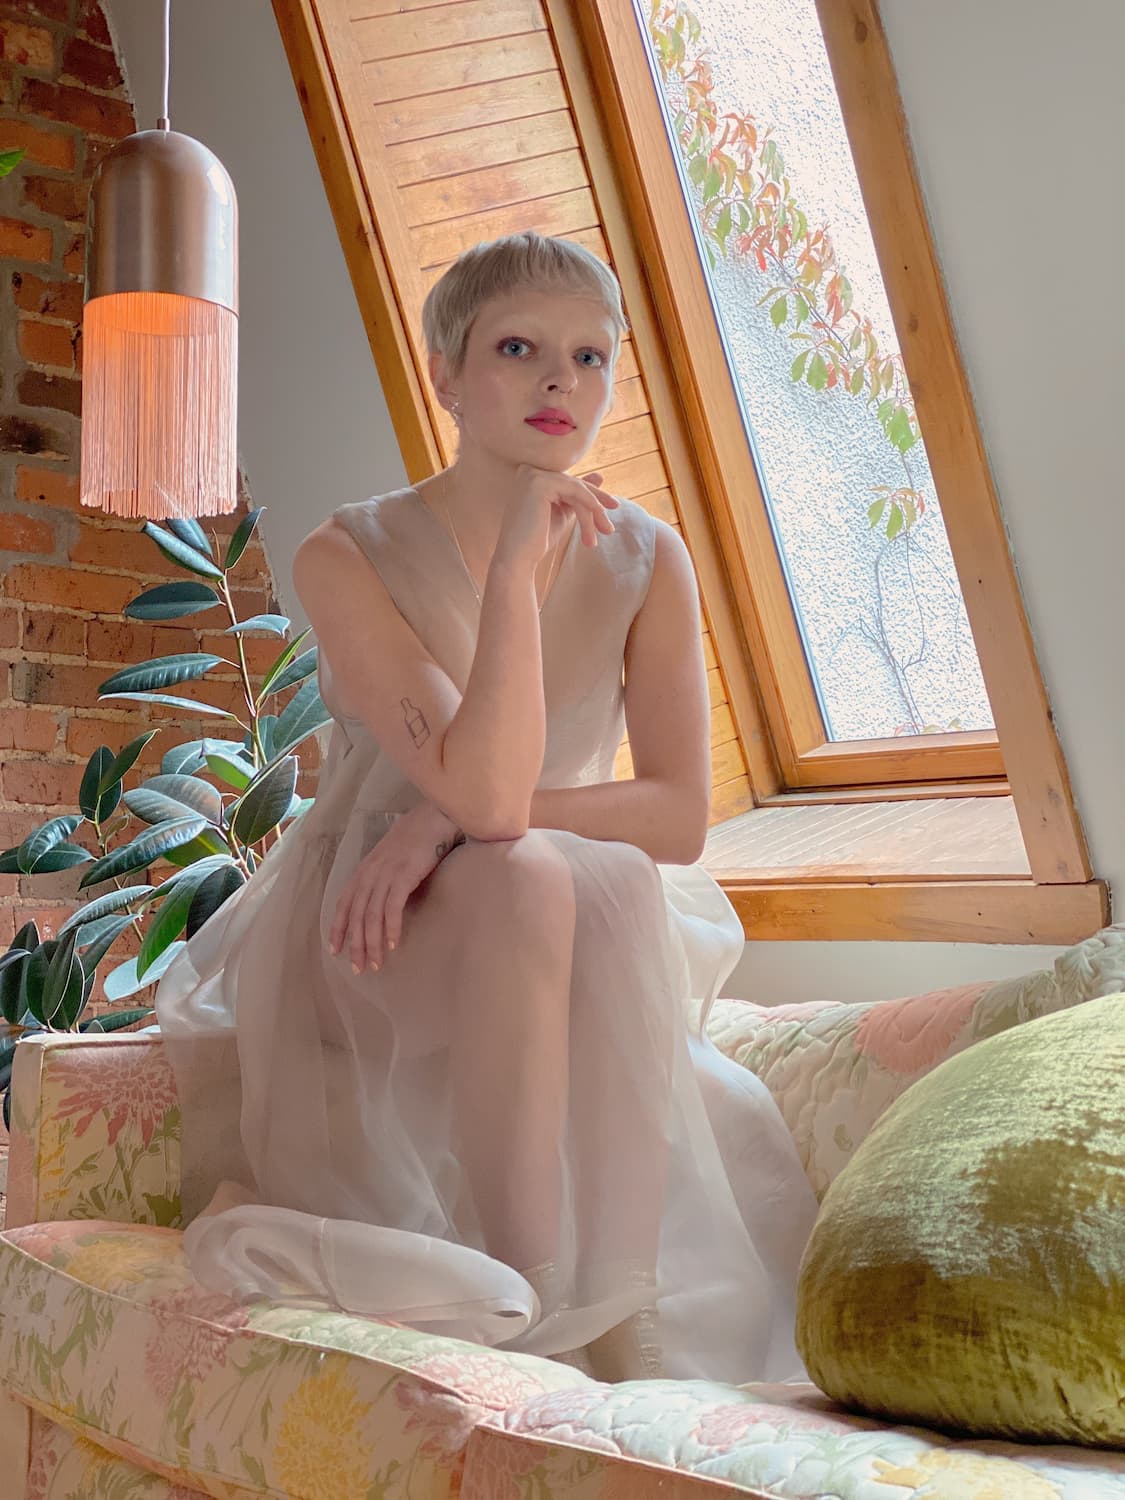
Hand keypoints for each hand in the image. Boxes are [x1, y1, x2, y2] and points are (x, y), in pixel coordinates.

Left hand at [327, 802, 463, 972]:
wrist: (432, 819)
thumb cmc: (414, 840)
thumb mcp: (389, 859)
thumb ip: (380, 879)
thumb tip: (378, 905)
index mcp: (363, 870)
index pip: (344, 904)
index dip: (338, 928)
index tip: (336, 950)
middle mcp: (370, 873)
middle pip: (357, 915)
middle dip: (356, 944)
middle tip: (358, 968)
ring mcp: (386, 874)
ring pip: (372, 915)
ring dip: (373, 942)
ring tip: (376, 963)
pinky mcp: (404, 876)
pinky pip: (392, 907)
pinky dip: (391, 927)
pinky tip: (393, 943)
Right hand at [495, 466, 619, 575]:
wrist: (518, 558)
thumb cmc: (537, 540)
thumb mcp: (563, 513)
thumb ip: (578, 495)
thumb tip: (600, 475)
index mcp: (531, 476)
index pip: (568, 482)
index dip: (591, 495)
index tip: (612, 507)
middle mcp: (529, 470)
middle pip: (574, 484)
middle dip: (597, 503)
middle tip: (611, 525)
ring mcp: (532, 475)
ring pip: (576, 489)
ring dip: (593, 512)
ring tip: (604, 532)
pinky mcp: (538, 483)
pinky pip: (574, 491)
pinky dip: (589, 506)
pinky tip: (596, 521)